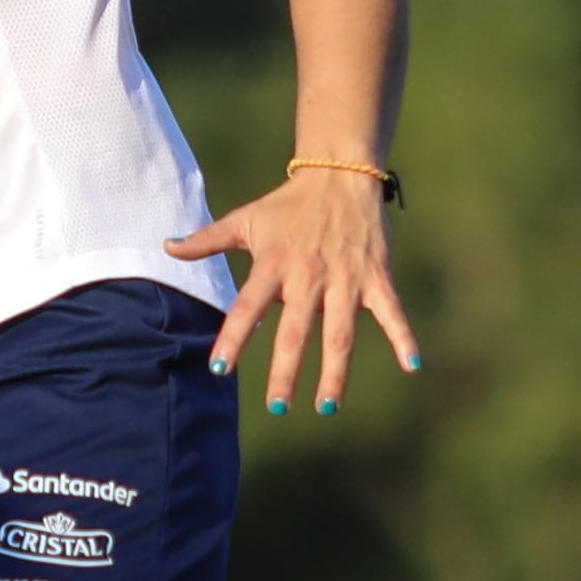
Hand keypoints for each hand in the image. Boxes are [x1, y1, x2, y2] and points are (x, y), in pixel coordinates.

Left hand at [172, 168, 420, 419]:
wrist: (339, 175)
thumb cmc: (288, 204)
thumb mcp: (246, 220)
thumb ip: (207, 240)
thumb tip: (167, 247)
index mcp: (274, 265)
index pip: (247, 307)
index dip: (233, 338)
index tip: (219, 370)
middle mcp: (308, 275)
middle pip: (295, 331)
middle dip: (285, 371)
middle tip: (277, 406)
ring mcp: (345, 279)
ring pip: (340, 333)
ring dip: (334, 372)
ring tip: (326, 406)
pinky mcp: (376, 276)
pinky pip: (392, 311)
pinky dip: (403, 336)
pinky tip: (413, 364)